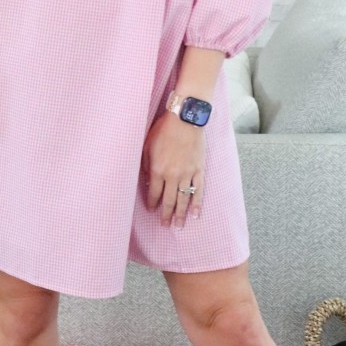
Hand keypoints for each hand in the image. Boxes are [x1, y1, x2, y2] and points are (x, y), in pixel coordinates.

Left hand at [143, 111, 205, 226]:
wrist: (185, 119)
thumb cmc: (164, 129)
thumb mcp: (147, 145)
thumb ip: (146, 164)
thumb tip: (147, 180)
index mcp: (158, 170)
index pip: (154, 193)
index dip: (152, 204)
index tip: (152, 211)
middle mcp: (173, 176)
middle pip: (168, 201)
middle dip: (166, 215)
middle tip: (165, 226)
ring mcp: (187, 174)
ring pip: (184, 199)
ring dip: (181, 214)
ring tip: (179, 225)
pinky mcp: (199, 170)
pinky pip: (199, 190)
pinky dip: (197, 203)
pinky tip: (196, 214)